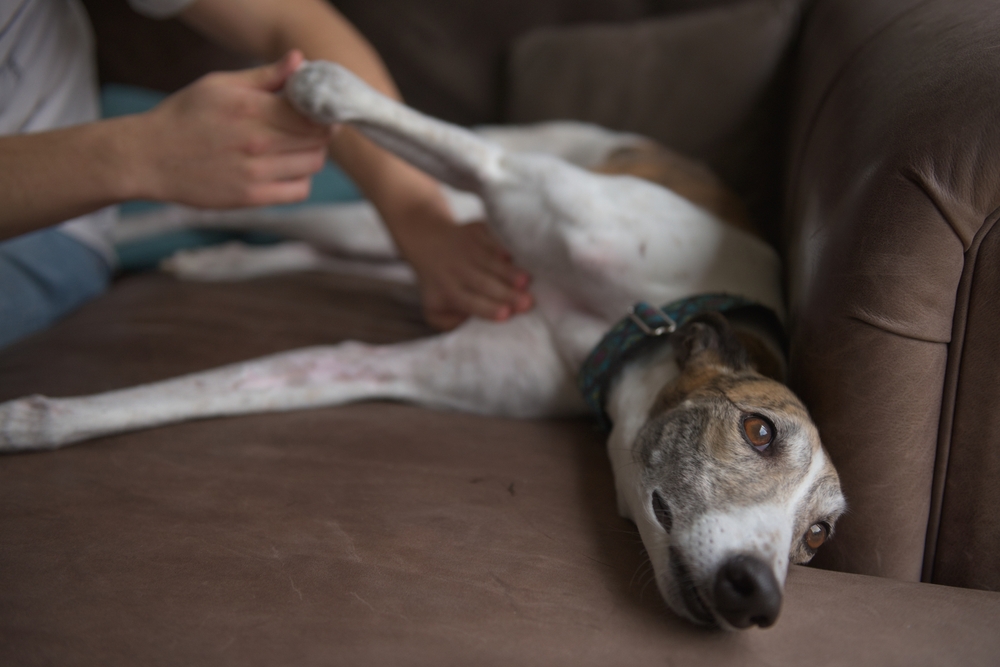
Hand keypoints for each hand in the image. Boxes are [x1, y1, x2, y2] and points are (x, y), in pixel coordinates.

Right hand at [133, 50, 330, 207]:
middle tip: (309, 128)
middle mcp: (256, 141)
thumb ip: (264, 76)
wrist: (149, 157)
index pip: (311, 112)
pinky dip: (301, 180)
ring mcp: (255, 172)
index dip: (322, 110)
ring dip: (313, 154)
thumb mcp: (219, 85)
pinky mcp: (251, 197)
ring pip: (313, 164)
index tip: (317, 109)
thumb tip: (299, 61)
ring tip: (296, 147)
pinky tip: (287, 169)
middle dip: (320, 131)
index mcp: (249, 107)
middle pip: (318, 139)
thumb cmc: (184, 116)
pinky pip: (299, 190)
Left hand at [391, 210, 533, 330]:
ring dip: (510, 272)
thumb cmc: (442, 284)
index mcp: (448, 291)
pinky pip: (494, 240)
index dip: (488, 308)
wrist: (429, 241)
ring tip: (527, 281)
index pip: (469, 302)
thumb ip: (451, 323)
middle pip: (484, 283)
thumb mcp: (435, 309)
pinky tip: (517, 257)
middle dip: (507, 293)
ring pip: (492, 262)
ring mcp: (467, 248)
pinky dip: (504, 248)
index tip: (507, 314)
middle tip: (528, 302)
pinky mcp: (477, 230)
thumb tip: (472, 324)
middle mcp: (457, 269)